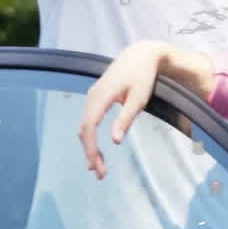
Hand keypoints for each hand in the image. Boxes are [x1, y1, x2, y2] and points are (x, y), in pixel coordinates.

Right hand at [80, 40, 169, 178]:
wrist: (140, 54)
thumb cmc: (143, 76)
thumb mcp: (138, 98)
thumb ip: (126, 118)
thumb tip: (115, 141)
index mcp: (101, 96)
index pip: (89, 126)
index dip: (90, 147)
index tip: (96, 164)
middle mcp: (92, 96)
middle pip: (84, 129)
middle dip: (90, 152)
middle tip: (100, 173)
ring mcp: (92, 97)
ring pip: (85, 126)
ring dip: (90, 147)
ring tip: (99, 167)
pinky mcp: (96, 98)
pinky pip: (89, 120)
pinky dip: (91, 137)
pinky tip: (97, 151)